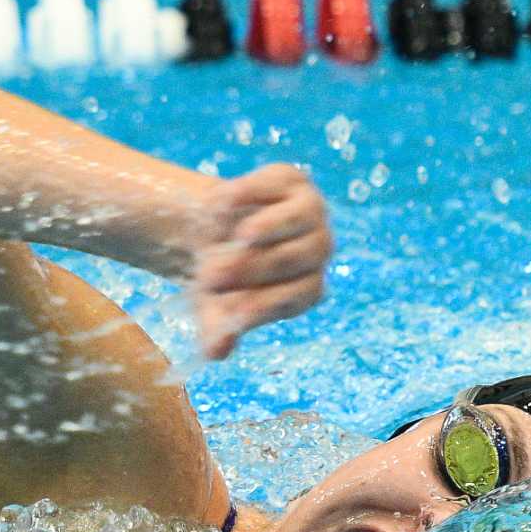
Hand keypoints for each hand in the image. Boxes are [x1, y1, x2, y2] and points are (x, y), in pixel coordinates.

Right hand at [189, 164, 332, 359]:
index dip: (266, 304)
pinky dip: (250, 192)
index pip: (299, 295)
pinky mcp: (290, 178)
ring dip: (268, 228)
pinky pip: (275, 183)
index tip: (232, 313)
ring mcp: (310, 210)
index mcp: (309, 285)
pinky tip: (220, 204)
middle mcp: (318, 248)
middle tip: (212, 276)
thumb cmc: (221, 276)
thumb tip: (214, 353)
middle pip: (296, 258)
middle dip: (253, 268)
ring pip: (297, 219)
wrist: (212, 230)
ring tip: (239, 237)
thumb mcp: (214, 304)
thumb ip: (219, 327)